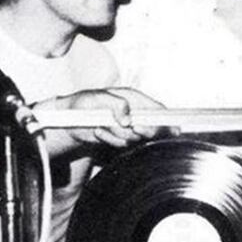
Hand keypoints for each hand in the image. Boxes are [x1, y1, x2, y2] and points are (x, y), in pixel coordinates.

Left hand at [35, 87, 164, 154]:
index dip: (167, 119)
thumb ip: (116, 104)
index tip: (172, 129)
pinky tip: (98, 130)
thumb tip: (128, 119)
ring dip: (118, 134)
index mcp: (134, 99)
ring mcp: (127, 127)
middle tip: (131, 126)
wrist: (68, 119)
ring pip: (134, 138)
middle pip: (151, 127)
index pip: (157, 109)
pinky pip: (121, 144)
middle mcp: (134, 113)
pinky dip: (109, 139)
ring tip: (103, 124)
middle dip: (142, 129)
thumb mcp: (98, 97)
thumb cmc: (83, 102)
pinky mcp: (119, 139)